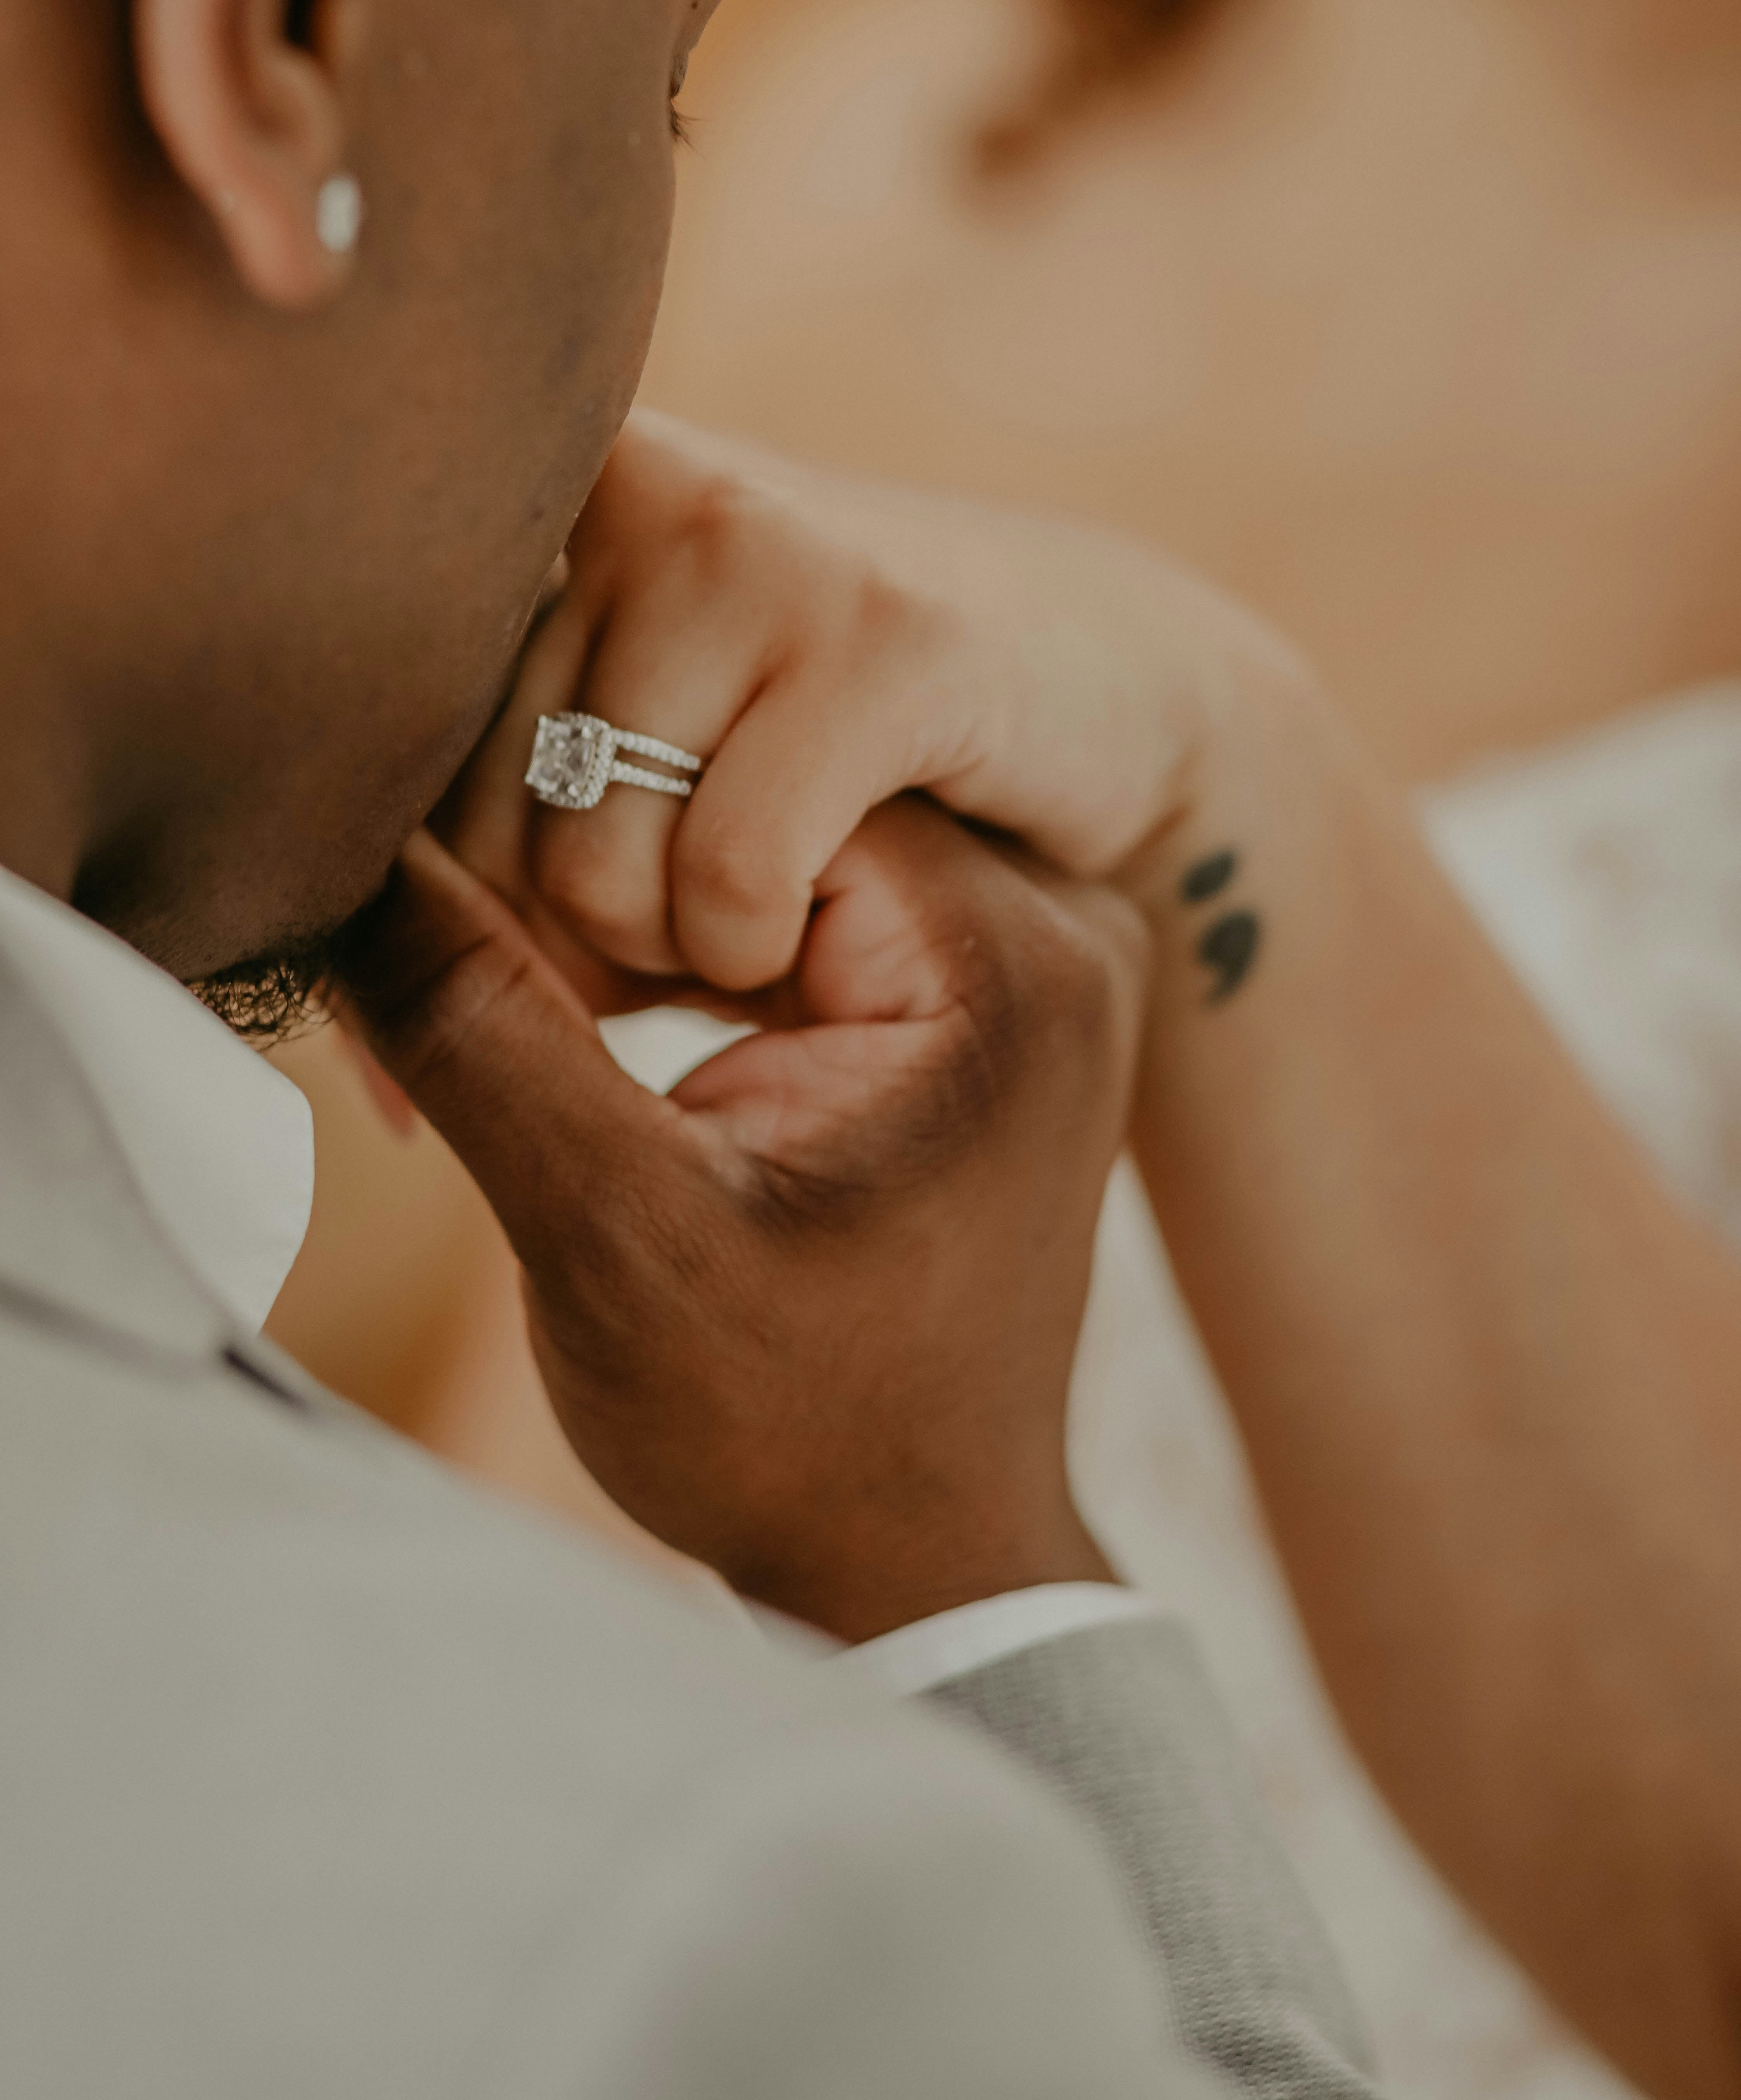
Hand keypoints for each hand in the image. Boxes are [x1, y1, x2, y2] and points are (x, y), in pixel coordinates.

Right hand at [338, 798, 1147, 1642]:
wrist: (911, 1555)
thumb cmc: (789, 1431)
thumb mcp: (611, 1235)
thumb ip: (481, 1028)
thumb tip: (353, 849)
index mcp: (1010, 955)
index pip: (763, 773)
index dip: (602, 848)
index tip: (523, 965)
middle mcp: (1050, 921)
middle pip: (773, 793)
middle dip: (611, 883)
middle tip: (521, 994)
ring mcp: (1021, 954)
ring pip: (769, 837)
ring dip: (634, 916)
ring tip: (557, 1012)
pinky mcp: (966, 993)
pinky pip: (799, 900)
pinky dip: (686, 947)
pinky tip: (607, 1012)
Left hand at [441, 412, 1307, 995]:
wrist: (1091, 678)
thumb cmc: (830, 742)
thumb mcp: (646, 747)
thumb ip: (499, 841)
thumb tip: (365, 1077)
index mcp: (548, 491)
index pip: (394, 751)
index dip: (446, 905)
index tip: (533, 970)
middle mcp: (635, 487)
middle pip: (481, 829)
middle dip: (566, 949)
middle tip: (666, 959)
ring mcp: (760, 546)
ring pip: (596, 866)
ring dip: (668, 962)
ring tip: (734, 932)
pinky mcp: (884, 638)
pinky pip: (737, 871)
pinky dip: (756, 949)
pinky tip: (798, 939)